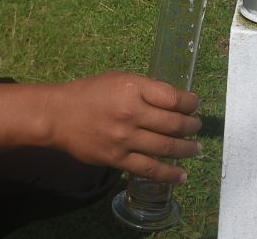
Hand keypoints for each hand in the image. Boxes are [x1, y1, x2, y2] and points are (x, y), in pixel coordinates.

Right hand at [44, 71, 201, 182]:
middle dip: (192, 126)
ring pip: (166, 147)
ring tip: (195, 149)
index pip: (172, 97)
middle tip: (197, 127)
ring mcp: (125, 138)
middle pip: (173, 123)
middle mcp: (131, 113)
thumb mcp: (120, 79)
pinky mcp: (117, 158)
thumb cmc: (91, 93)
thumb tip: (175, 102)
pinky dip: (169, 174)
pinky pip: (149, 169)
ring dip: (186, 149)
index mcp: (133, 88)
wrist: (59, 116)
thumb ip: (146, 89)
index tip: (195, 105)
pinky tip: (182, 176)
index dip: (190, 102)